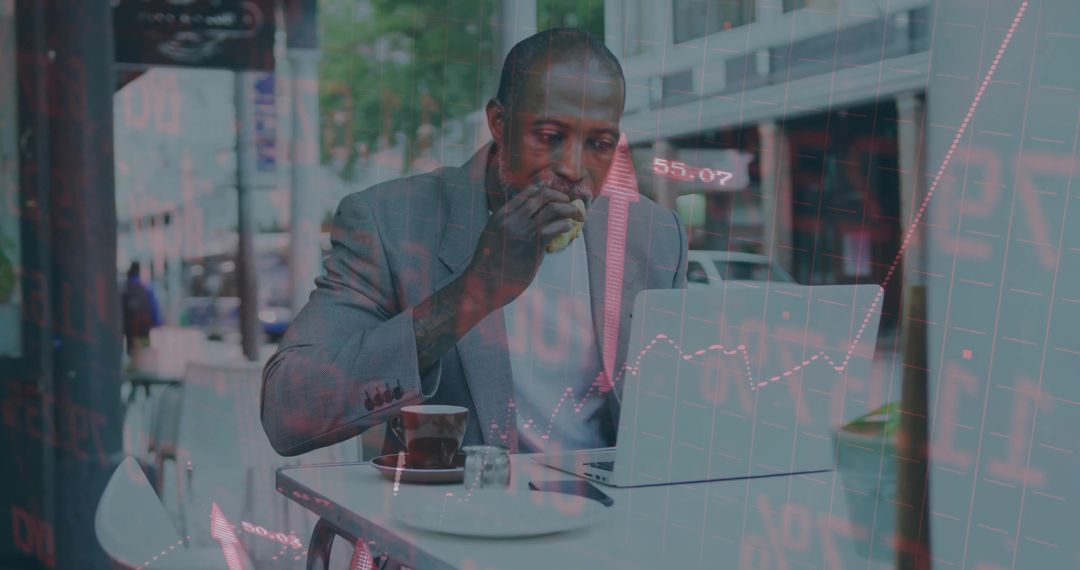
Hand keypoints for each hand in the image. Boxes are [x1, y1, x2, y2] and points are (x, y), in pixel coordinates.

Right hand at [465, 183, 585, 306]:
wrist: (484, 284)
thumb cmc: (490, 263)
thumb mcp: (494, 235)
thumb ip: (510, 223)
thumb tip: (533, 217)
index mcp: (501, 214)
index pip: (529, 192)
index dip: (548, 191)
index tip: (558, 197)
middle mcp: (511, 219)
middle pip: (543, 196)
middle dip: (561, 197)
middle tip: (571, 205)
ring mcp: (522, 232)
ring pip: (552, 209)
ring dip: (569, 210)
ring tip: (578, 216)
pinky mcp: (532, 246)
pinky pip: (555, 228)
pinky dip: (566, 225)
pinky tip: (569, 228)